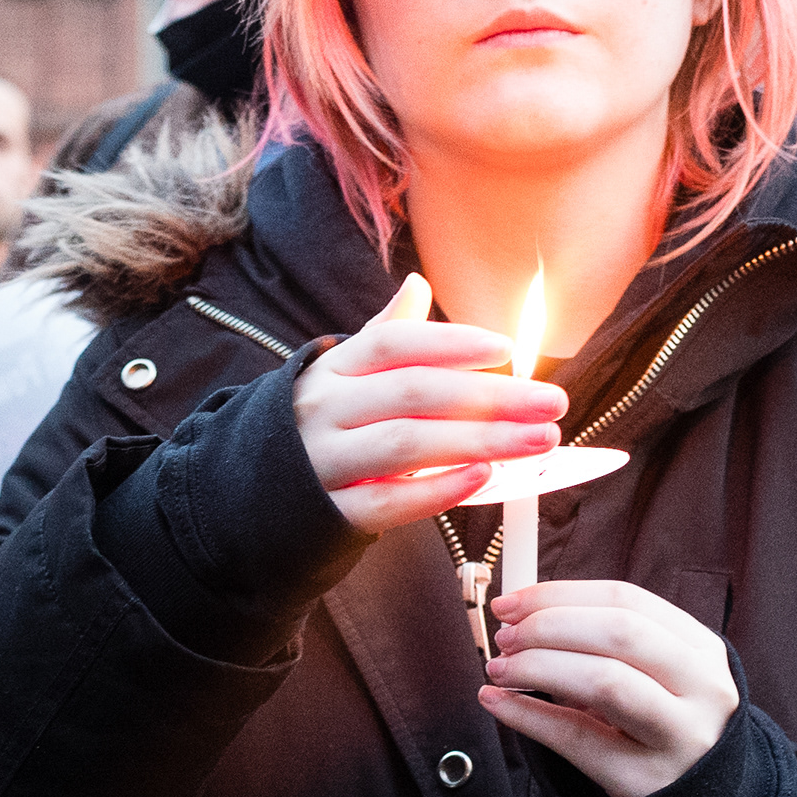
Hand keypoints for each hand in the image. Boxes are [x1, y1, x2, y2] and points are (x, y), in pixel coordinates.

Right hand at [293, 275, 565, 535]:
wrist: (245, 495)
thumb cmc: (313, 427)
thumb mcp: (339, 375)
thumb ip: (383, 335)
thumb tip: (419, 284)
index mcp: (333, 370)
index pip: (394, 344)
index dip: (451, 343)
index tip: (507, 349)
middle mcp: (324, 410)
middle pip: (413, 394)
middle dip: (489, 396)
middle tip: (551, 402)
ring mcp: (323, 462)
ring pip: (406, 445)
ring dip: (480, 441)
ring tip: (537, 440)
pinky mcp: (330, 512)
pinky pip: (388, 502)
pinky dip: (439, 490)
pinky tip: (484, 478)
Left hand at [479, 579, 738, 796]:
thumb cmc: (660, 730)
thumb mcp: (653, 680)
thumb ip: (602, 645)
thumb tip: (522, 616)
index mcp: (702, 651)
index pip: (627, 600)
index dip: (560, 594)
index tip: (512, 602)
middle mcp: (703, 688)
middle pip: (618, 632)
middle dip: (548, 626)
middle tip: (505, 637)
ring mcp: (682, 736)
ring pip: (605, 680)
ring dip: (538, 666)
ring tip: (500, 669)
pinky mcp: (647, 779)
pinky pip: (577, 738)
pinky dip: (528, 715)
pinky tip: (497, 703)